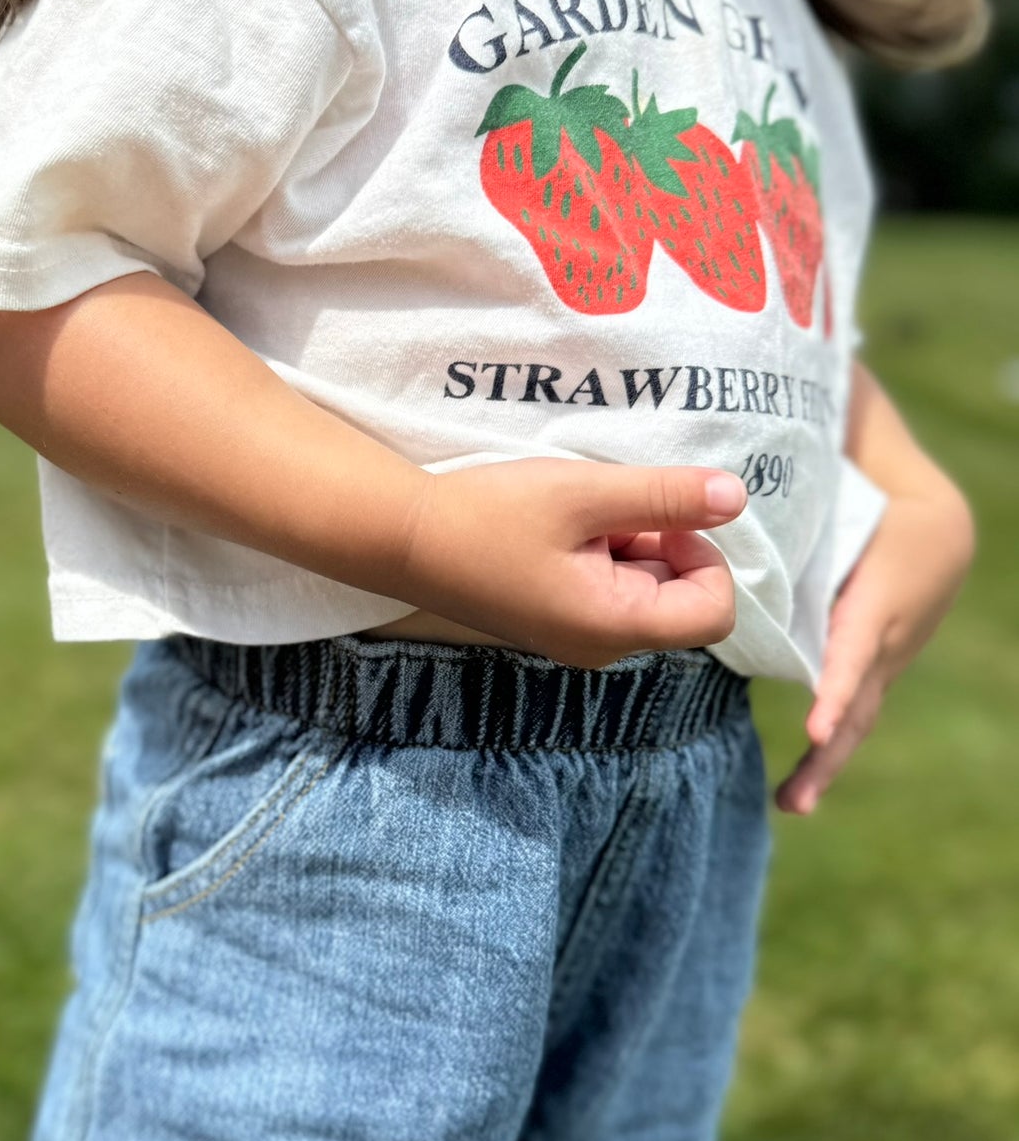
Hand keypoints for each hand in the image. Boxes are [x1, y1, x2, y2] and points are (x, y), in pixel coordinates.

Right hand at [391, 457, 747, 668]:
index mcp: (615, 625)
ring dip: (629, 544)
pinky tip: (558, 529)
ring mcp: (577, 640)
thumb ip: (666, 497)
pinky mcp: (556, 625)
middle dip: (661, 543)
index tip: (658, 515)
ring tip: (574, 516)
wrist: (403, 539)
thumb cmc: (489, 514)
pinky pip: (609, 591)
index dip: (705, 554)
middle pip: (680, 598)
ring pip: (644, 589)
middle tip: (606, 509)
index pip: (716, 611)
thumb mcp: (584, 493)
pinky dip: (601, 554)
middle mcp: (602, 647)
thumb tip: (738, 498)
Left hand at [775, 482, 974, 813]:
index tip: (816, 729)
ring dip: (826, 765)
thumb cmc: (877, 512)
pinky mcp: (875, 673)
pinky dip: (829, 747)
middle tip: (795, 801)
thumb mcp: (850, 511)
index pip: (853, 655)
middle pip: (856, 704)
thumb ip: (799, 506)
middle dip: (828, 753)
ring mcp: (883, 665)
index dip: (835, 692)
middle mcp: (884, 645)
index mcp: (875, 605)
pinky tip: (798, 785)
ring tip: (791, 804)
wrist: (941, 537)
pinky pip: (852, 713)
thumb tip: (735, 495)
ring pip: (856, 719)